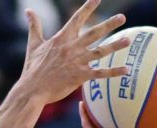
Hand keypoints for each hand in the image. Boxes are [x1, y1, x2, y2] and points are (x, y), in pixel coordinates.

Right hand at [15, 0, 129, 104]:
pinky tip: (126, 70)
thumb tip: (28, 10)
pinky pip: (100, 73)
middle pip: (94, 33)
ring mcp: (77, 62)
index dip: (88, 7)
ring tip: (128, 40)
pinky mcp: (80, 76)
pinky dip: (113, 72)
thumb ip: (34, 26)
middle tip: (122, 17)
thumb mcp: (33, 44)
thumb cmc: (32, 68)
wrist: (32, 90)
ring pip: (100, 51)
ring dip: (115, 45)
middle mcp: (72, 48)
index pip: (77, 18)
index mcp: (61, 38)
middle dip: (109, 24)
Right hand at [79, 102, 156, 127]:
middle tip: (101, 101)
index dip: (115, 123)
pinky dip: (82, 113)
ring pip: (91, 121)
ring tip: (88, 98)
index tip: (117, 112)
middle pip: (101, 125)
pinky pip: (86, 122)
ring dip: (88, 111)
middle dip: (100, 115)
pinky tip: (81, 102)